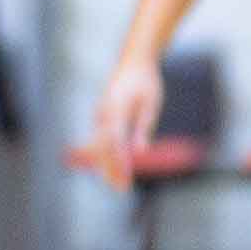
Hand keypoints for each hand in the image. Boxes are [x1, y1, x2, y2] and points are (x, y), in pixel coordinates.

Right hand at [90, 44, 165, 189]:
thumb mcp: (151, 103)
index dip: (118, 162)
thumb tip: (140, 152)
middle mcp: (104, 113)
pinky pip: (102, 140)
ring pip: (99, 146)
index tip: (124, 178)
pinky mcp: (102, 117)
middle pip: (102, 148)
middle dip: (110, 170)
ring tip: (118, 184)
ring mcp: (100, 115)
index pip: (115, 142)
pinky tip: (114, 168)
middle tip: (121, 189)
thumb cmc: (146, 80)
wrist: (133, 60)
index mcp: (116, 109)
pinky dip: (106, 155)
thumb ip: (144, 127)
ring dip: (107, 165)